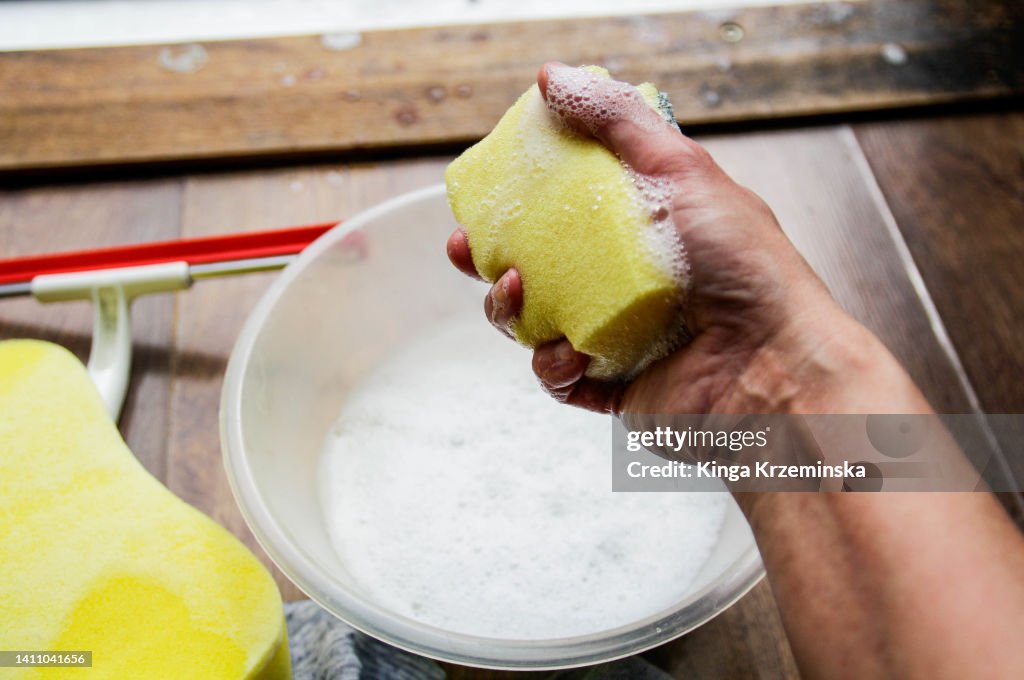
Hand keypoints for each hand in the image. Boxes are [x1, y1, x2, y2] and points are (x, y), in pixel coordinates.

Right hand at [447, 62, 923, 417]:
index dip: (517, 204)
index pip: (563, 213)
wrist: (776, 364)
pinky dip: (552, 366)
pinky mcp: (614, 387)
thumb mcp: (683, 171)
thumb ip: (618, 121)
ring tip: (515, 292)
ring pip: (534, 325)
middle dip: (491, 262)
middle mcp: (623, 284)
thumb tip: (553, 79)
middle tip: (465, 248)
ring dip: (510, 310)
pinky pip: (558, 378)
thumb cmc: (746, 266)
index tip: (487, 194)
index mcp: (638, 233)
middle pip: (536, 270)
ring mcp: (616, 337)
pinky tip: (568, 353)